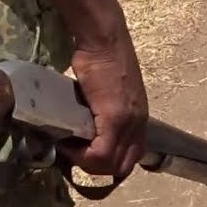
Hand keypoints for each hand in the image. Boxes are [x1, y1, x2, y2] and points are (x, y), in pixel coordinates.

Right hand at [63, 37, 147, 178]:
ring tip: (68, 148)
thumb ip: (102, 110)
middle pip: (122, 166)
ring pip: (112, 165)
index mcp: (138, 118)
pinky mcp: (115, 117)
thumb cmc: (101, 56)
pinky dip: (82, 155)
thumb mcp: (107, 90)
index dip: (107, 163)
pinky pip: (101, 153)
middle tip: (74, 154)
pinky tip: (67, 143)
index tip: (83, 152)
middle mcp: (138, 124)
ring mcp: (128, 122)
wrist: (102, 37)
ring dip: (87, 162)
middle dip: (96, 168)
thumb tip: (83, 125)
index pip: (130, 157)